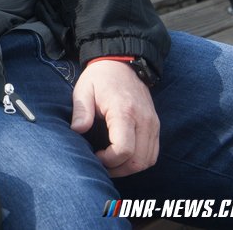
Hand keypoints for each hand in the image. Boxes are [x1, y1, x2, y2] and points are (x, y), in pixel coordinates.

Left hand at [70, 59, 159, 176]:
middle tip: (100, 165)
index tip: (95, 155)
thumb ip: (81, 111)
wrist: (122, 63)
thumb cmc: (100, 78)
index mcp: (125, 111)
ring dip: (130, 168)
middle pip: (139, 160)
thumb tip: (77, 130)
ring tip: (110, 163)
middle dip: (119, 169)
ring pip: (148, 160)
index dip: (109, 160)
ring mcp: (153, 124)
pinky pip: (153, 153)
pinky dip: (139, 160)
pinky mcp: (155, 125)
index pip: (124, 149)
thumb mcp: (84, 89)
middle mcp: (144, 120)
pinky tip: (122, 157)